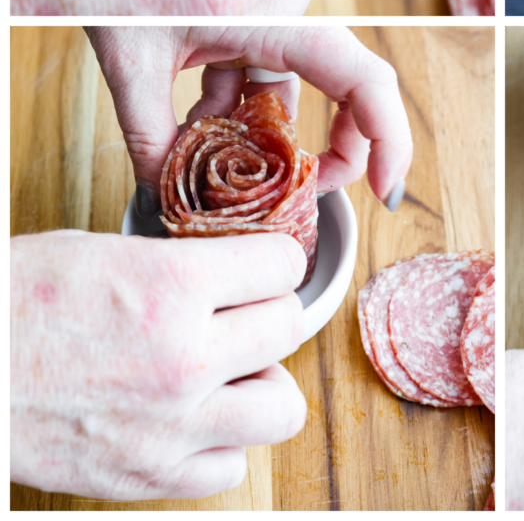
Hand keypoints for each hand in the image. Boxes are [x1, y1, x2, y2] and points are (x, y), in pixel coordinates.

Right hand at [11, 229, 307, 498]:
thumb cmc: (17, 300)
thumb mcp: (109, 253)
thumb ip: (185, 268)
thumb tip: (238, 276)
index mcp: (174, 285)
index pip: (285, 265)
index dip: (274, 260)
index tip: (262, 266)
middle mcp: (184, 357)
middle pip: (289, 329)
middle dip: (269, 314)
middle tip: (239, 314)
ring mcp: (170, 426)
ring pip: (282, 407)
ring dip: (260, 384)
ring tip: (225, 370)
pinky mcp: (146, 478)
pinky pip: (231, 466)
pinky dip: (220, 443)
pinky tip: (190, 417)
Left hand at [85, 26, 412, 209]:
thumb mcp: (126, 56)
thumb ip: (153, 136)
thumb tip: (173, 194)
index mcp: (269, 12)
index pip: (361, 75)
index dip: (389, 136)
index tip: (386, 188)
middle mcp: (280, 6)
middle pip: (342, 84)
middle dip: (330, 145)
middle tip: (301, 191)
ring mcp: (263, 8)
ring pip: (292, 82)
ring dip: (266, 128)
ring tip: (213, 157)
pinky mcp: (238, 12)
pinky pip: (259, 70)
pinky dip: (236, 107)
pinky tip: (193, 122)